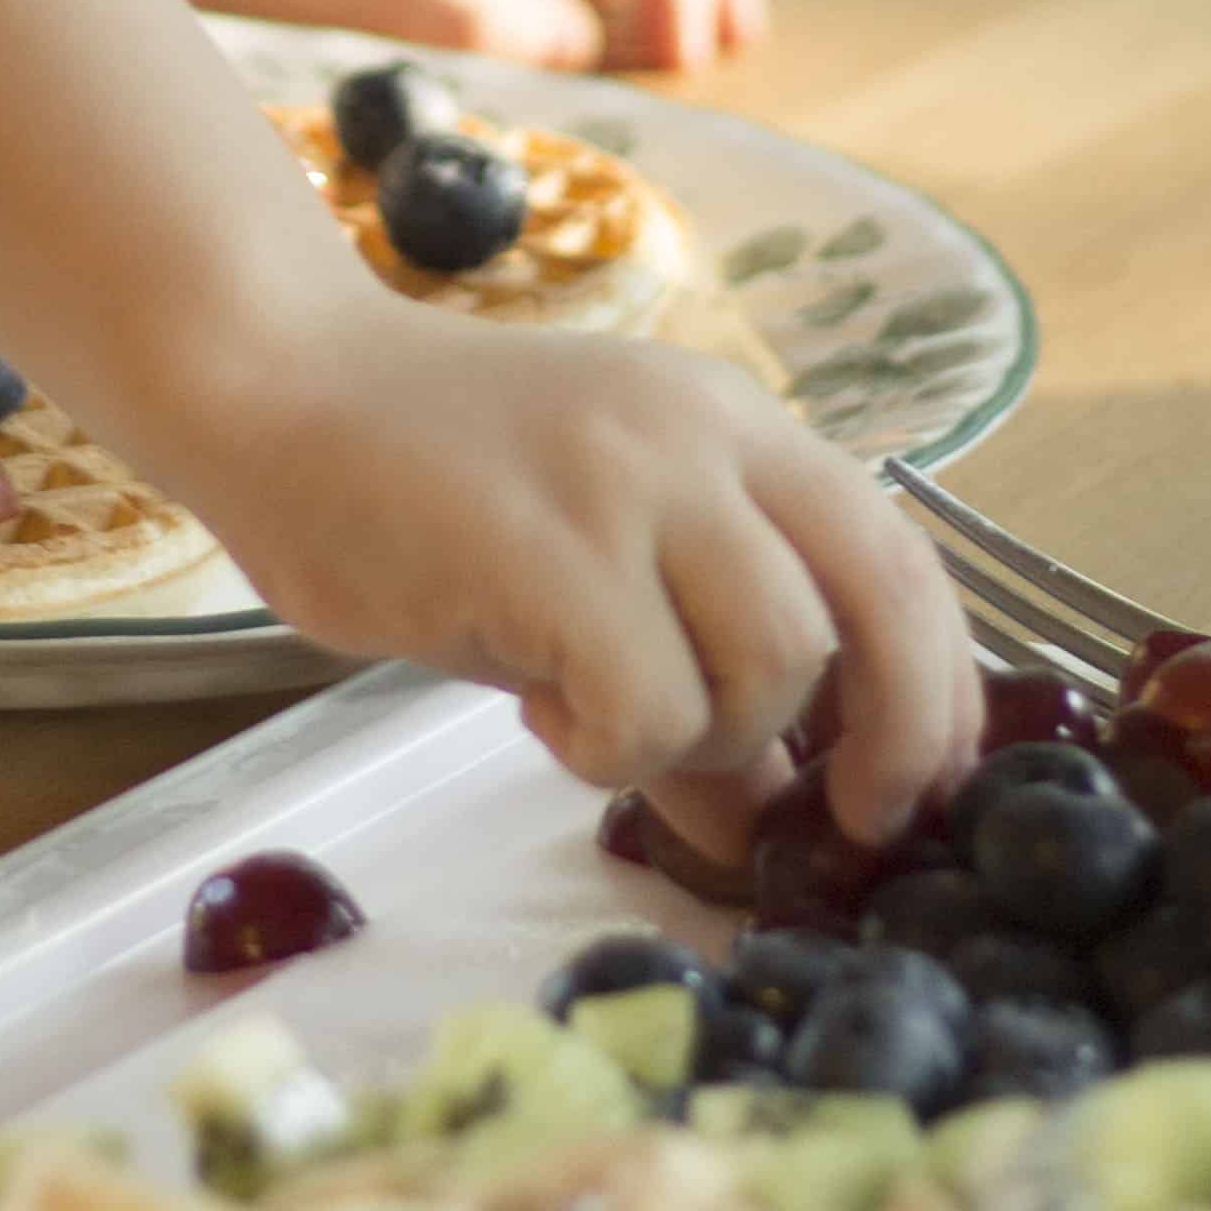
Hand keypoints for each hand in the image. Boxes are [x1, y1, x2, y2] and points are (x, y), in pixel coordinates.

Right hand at [194, 316, 977, 845]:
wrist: (271, 387)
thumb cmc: (422, 486)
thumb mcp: (589, 565)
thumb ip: (693, 671)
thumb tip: (767, 821)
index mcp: (731, 426)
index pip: (899, 555)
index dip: (939, 688)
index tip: (913, 789)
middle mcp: (701, 435)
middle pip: (870, 611)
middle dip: (883, 741)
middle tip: (828, 822)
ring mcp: (624, 480)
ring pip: (768, 666)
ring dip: (706, 741)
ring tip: (605, 722)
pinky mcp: (543, 544)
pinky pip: (646, 705)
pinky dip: (611, 750)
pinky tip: (542, 717)